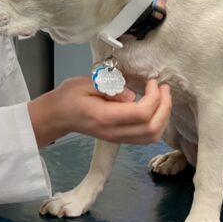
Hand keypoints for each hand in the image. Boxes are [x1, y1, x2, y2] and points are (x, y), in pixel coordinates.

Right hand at [29, 78, 170, 146]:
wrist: (58, 116)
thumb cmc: (69, 97)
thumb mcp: (85, 83)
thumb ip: (109, 88)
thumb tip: (131, 95)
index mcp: (105, 117)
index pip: (141, 114)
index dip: (154, 98)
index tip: (152, 82)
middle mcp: (114, 132)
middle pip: (152, 129)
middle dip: (164, 107)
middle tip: (163, 88)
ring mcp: (118, 138)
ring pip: (152, 137)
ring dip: (163, 117)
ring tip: (163, 97)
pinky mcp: (120, 138)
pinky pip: (146, 137)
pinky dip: (157, 123)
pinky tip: (155, 108)